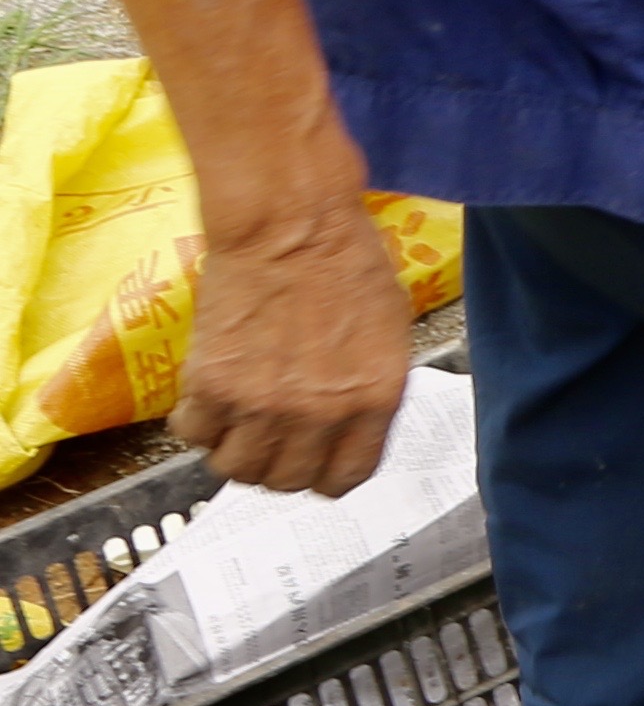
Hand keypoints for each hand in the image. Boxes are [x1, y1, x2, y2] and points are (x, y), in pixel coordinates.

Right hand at [170, 196, 416, 497]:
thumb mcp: (388, 332)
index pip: (347, 477)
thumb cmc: (345, 262)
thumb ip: (368, 388)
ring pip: (236, 469)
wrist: (291, 226)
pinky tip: (206, 400)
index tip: (313, 465)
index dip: (325, 475)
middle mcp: (320, 413)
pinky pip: (193, 435)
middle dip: (276, 466)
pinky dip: (195, 424)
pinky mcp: (213, 387)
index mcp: (374, 399)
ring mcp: (263, 405)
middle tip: (268, 440)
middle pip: (287, 480)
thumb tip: (349, 425)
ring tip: (235, 423)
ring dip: (233, 451)